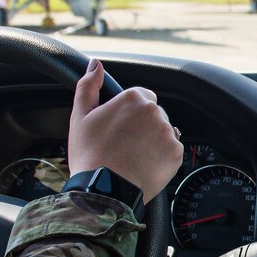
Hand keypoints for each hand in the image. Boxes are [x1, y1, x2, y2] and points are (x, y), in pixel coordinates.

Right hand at [65, 62, 179, 201]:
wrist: (104, 190)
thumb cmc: (90, 154)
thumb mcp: (80, 116)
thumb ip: (88, 86)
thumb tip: (95, 65)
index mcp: (133, 98)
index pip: (141, 97)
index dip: (129, 113)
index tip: (120, 128)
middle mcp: (154, 112)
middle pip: (153, 114)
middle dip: (142, 126)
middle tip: (123, 145)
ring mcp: (168, 133)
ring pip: (162, 131)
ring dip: (152, 140)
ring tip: (132, 156)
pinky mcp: (176, 153)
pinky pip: (171, 150)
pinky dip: (160, 157)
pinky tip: (143, 164)